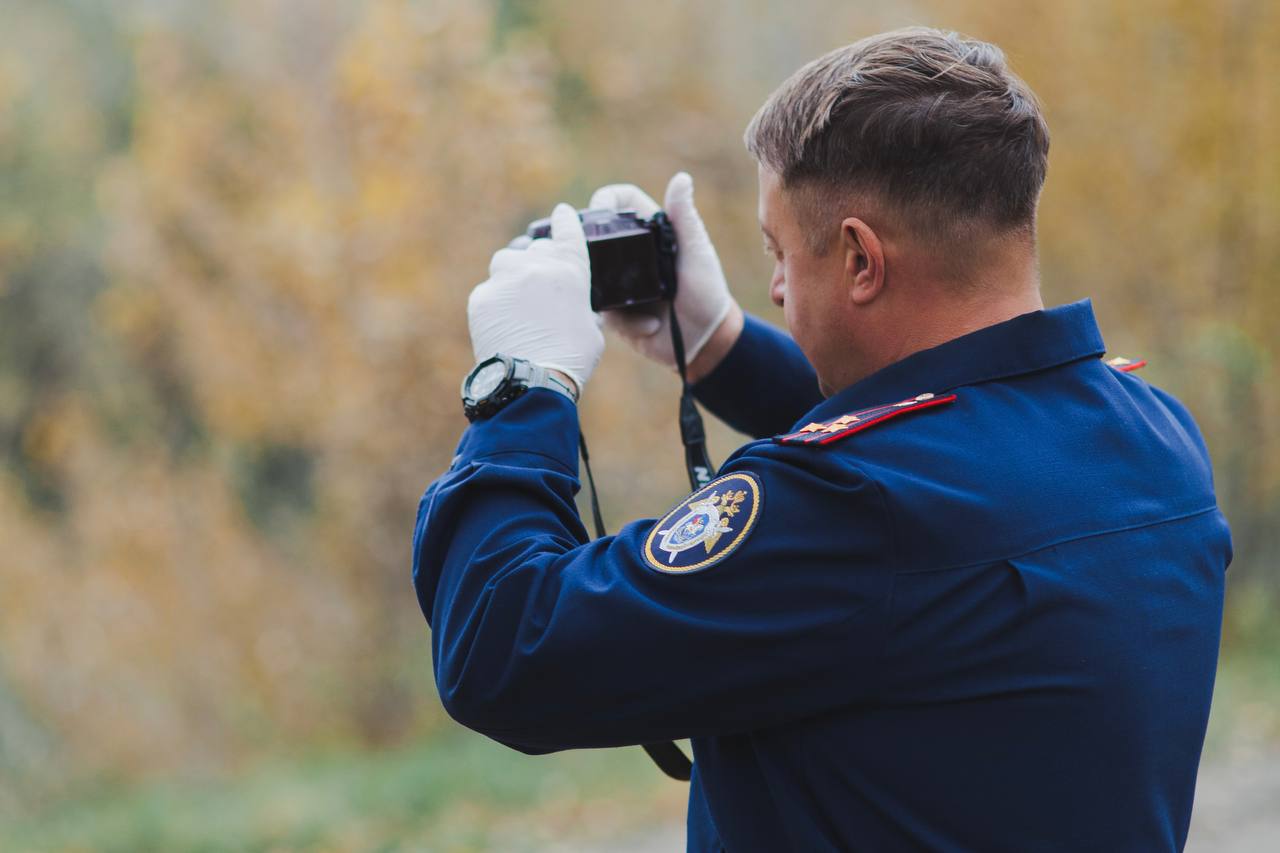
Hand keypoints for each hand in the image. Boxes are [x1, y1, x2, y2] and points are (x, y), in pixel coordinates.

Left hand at [468, 203, 603, 395]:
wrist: (531, 380)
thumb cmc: (570, 359)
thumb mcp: (592, 330)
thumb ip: (582, 309)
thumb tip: (578, 310)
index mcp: (570, 270)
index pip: (568, 232)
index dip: (565, 220)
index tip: (561, 212)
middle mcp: (536, 267)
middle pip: (536, 249)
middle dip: (539, 260)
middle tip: (541, 283)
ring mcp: (505, 280)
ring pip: (507, 261)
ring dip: (513, 272)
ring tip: (517, 296)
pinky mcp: (481, 298)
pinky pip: (488, 290)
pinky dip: (496, 301)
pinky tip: (502, 322)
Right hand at [589, 172, 737, 374]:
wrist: (705, 340)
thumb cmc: (707, 292)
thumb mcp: (696, 254)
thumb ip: (685, 219)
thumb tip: (682, 178)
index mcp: (649, 233)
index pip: (621, 203)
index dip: (606, 199)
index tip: (598, 210)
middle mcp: (630, 255)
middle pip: (595, 236)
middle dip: (590, 246)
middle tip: (598, 262)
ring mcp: (620, 284)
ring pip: (590, 275)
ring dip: (609, 292)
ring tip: (637, 305)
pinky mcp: (616, 313)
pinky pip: (605, 312)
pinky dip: (628, 321)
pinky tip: (651, 326)